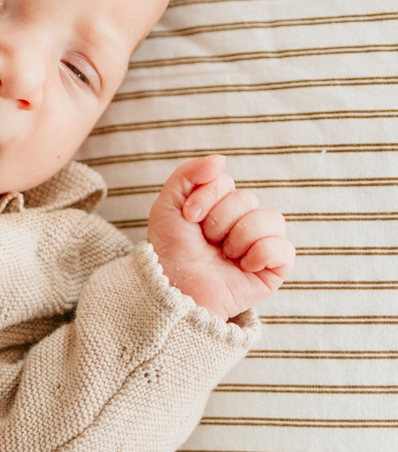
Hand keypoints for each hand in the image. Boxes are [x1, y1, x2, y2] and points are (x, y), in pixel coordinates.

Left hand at [147, 154, 294, 318]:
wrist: (172, 292)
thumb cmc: (170, 253)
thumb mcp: (167, 207)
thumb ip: (187, 174)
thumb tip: (220, 160)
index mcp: (220, 207)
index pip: (226, 183)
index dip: (206, 198)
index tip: (188, 218)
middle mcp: (243, 223)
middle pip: (248, 199)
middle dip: (220, 221)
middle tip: (206, 243)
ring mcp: (260, 245)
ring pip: (272, 219)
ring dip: (240, 238)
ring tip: (224, 256)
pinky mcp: (273, 270)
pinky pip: (285, 249)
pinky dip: (262, 254)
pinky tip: (243, 267)